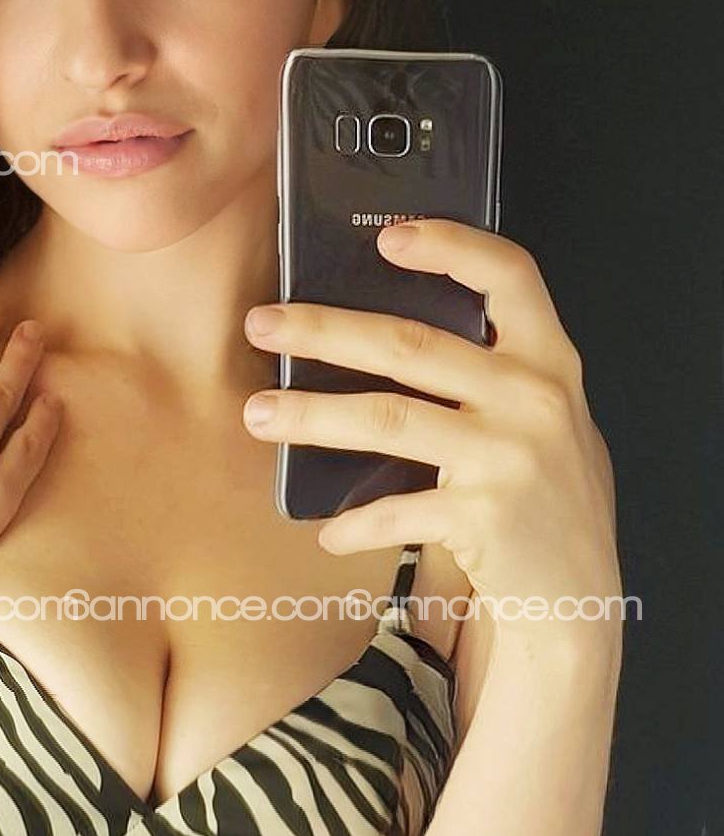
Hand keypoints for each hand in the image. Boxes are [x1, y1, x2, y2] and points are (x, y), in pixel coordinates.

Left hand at [241, 219, 621, 651]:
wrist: (577, 599)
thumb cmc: (547, 506)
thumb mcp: (544, 425)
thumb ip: (498, 379)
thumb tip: (392, 342)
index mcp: (550, 363)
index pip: (510, 276)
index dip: (450, 246)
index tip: (386, 237)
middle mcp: (534, 399)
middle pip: (412, 343)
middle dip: (324, 330)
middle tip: (262, 326)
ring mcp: (509, 457)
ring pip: (387, 418)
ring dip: (311, 415)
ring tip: (258, 415)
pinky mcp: (483, 516)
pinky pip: (396, 510)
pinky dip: (354, 524)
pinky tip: (327, 533)